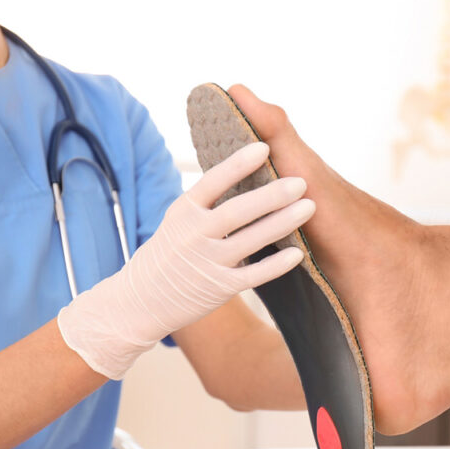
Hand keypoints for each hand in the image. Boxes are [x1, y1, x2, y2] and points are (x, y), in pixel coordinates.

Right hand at [58, 142, 314, 379]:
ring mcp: (207, 262)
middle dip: (272, 195)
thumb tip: (242, 165)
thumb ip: (207, 200)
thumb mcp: (178, 219)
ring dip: (282, 223)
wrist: (139, 301)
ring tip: (309, 207)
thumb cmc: (168, 252)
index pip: (212, 181)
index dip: (238, 164)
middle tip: (301, 181)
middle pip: (237, 211)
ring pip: (251, 240)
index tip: (263, 147)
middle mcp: (193, 235)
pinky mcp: (219, 288)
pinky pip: (254, 275)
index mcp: (183, 210)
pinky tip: (299, 253)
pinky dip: (276, 264)